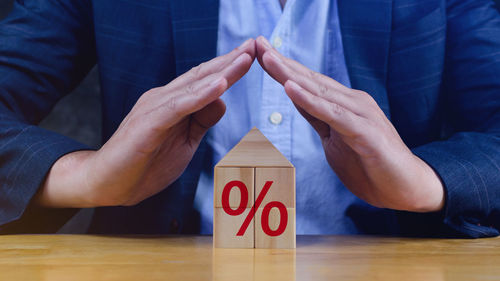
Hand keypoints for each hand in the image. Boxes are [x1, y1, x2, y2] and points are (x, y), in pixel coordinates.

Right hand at [36, 39, 255, 207]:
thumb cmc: (145, 164)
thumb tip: (222, 101)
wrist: (108, 184)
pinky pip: (180, 106)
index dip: (228, 67)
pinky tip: (220, 85)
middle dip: (230, 60)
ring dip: (221, 71)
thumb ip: (201, 120)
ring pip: (194, 86)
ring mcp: (155, 108)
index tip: (252, 55)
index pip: (204, 80)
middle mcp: (164, 98)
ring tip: (245, 58)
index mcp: (173, 102)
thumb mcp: (185, 142)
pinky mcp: (149, 123)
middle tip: (255, 45)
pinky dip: (201, 95)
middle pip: (202, 76)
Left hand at [256, 36, 443, 211]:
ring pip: (319, 91)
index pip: (307, 83)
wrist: (406, 189)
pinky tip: (291, 88)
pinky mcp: (366, 132)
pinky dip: (311, 101)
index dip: (282, 68)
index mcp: (342, 104)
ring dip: (291, 75)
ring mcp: (360, 115)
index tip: (259, 52)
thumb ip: (318, 118)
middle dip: (281, 62)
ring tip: (267, 58)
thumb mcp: (334, 139)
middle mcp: (351, 102)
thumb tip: (297, 98)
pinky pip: (333, 115)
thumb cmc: (370, 165)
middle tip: (257, 43)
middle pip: (310, 80)